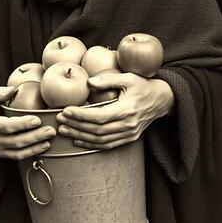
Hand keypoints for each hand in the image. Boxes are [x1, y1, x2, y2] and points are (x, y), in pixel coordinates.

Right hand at [0, 86, 55, 159]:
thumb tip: (11, 89)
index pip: (7, 126)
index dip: (22, 124)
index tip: (37, 120)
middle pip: (16, 140)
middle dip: (35, 136)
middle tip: (50, 130)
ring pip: (18, 150)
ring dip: (36, 146)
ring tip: (49, 139)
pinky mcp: (2, 154)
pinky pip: (18, 156)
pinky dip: (31, 153)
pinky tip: (44, 146)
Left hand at [56, 72, 173, 149]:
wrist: (162, 100)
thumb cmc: (144, 85)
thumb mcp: (128, 77)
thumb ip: (108, 79)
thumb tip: (88, 82)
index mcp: (127, 110)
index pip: (99, 117)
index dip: (80, 115)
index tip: (65, 110)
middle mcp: (128, 125)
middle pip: (96, 130)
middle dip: (75, 126)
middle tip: (59, 120)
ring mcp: (129, 134)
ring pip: (100, 140)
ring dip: (80, 136)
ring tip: (64, 130)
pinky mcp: (129, 138)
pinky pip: (107, 145)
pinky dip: (91, 145)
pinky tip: (78, 141)